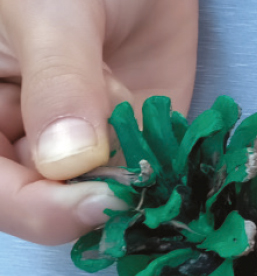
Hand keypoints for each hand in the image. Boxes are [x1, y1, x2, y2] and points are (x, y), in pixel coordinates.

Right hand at [0, 0, 197, 244]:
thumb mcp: (48, 10)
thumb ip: (59, 82)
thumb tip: (69, 161)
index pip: (0, 195)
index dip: (44, 209)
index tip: (101, 200)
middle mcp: (19, 138)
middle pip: (49, 206)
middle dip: (96, 198)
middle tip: (139, 179)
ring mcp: (76, 146)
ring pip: (102, 197)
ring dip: (136, 185)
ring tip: (153, 142)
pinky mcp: (125, 143)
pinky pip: (144, 177)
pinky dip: (164, 173)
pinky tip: (174, 150)